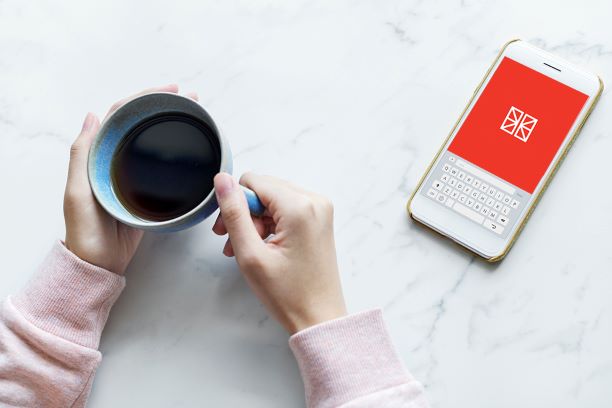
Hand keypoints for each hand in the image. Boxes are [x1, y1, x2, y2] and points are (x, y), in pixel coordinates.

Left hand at [63, 84, 198, 273]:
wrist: (100, 263)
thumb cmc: (85, 230)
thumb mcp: (78, 191)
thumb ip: (82, 155)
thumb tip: (93, 115)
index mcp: (99, 155)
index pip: (121, 116)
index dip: (144, 98)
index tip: (170, 90)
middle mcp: (116, 160)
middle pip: (141, 124)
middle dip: (165, 107)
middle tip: (191, 99)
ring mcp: (133, 175)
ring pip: (153, 142)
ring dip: (172, 126)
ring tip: (196, 115)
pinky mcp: (148, 191)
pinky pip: (162, 165)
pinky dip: (175, 153)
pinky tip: (191, 149)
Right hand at [212, 173, 346, 333]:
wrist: (319, 316)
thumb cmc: (289, 294)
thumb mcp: (250, 254)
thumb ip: (234, 213)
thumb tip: (223, 181)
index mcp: (300, 207)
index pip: (254, 182)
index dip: (235, 204)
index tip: (228, 230)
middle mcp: (315, 201)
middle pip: (264, 188)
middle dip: (245, 213)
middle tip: (234, 242)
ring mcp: (320, 210)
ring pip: (273, 199)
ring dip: (256, 220)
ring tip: (248, 249)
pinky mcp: (319, 219)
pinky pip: (286, 208)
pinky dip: (271, 224)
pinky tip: (263, 246)